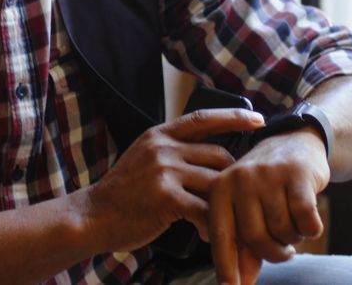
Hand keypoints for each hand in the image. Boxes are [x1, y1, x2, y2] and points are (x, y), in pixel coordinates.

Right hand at [80, 109, 265, 252]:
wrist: (92, 215)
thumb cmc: (123, 194)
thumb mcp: (144, 158)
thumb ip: (173, 152)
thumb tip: (211, 156)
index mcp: (160, 134)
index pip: (204, 118)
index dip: (235, 117)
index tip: (259, 119)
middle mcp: (163, 147)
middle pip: (219, 155)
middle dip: (233, 177)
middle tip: (240, 198)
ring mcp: (164, 170)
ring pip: (216, 181)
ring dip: (225, 204)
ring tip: (225, 221)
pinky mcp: (165, 196)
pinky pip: (204, 208)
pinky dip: (211, 224)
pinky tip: (206, 234)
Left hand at [209, 129, 330, 284]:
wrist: (295, 143)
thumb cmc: (266, 187)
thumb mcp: (246, 210)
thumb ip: (242, 247)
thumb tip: (240, 284)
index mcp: (220, 190)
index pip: (221, 236)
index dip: (227, 267)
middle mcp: (239, 179)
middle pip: (256, 239)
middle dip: (274, 253)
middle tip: (284, 250)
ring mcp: (268, 175)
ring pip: (283, 231)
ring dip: (294, 239)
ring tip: (293, 226)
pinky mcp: (297, 174)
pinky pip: (306, 219)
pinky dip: (311, 229)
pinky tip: (310, 220)